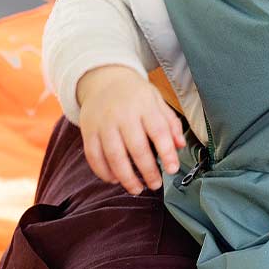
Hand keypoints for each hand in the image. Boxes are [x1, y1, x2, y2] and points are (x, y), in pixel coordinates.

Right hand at [78, 65, 185, 193]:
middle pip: (136, 147)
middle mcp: (123, 113)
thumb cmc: (135, 94)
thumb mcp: (157, 100)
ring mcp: (103, 123)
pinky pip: (94, 156)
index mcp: (144, 105)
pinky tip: (115, 179)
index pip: (159, 131)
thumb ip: (170, 123)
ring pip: (114, 156)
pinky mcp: (88, 131)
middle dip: (148, 171)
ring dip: (126, 177)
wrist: (104, 79)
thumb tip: (180, 146)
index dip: (167, 152)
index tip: (173, 169)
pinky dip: (104, 172)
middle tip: (155, 185)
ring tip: (137, 189)